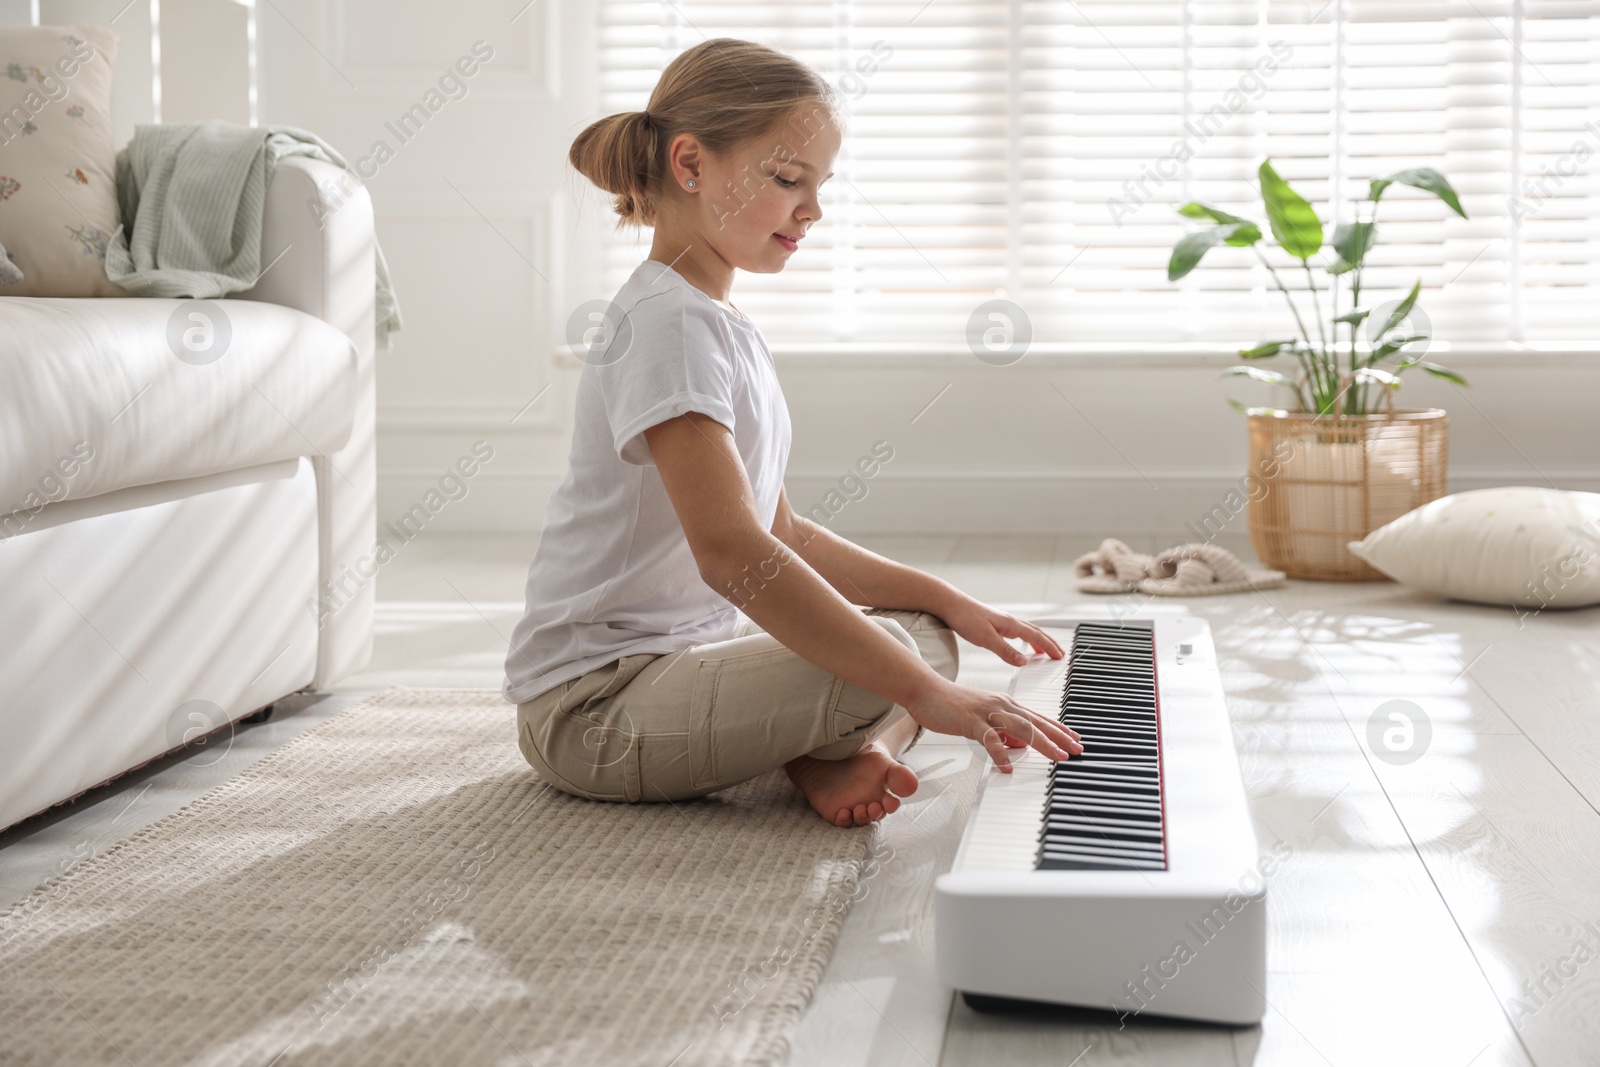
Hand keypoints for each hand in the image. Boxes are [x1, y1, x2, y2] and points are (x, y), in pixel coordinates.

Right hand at [905, 676, 1082, 771]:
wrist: (926, 690)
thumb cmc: (952, 705)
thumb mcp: (983, 719)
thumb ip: (1002, 731)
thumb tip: (1019, 746)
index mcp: (1005, 704)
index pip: (1038, 718)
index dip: (1058, 729)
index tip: (1076, 739)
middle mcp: (1001, 705)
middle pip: (1036, 722)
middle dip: (1059, 737)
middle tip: (1076, 749)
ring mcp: (987, 712)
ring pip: (1020, 728)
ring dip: (1042, 742)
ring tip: (1056, 756)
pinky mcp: (970, 720)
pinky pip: (989, 739)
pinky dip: (1000, 753)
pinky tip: (1007, 766)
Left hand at [935, 591, 1065, 667]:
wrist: (949, 604)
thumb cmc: (965, 618)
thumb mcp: (986, 639)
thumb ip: (1005, 651)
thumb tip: (1023, 662)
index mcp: (1011, 624)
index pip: (1036, 637)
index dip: (1049, 647)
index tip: (1060, 656)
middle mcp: (1010, 621)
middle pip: (1036, 632)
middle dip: (1049, 643)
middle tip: (1060, 654)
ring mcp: (1003, 621)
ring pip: (1028, 631)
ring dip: (1039, 641)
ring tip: (1045, 652)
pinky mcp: (995, 623)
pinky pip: (1017, 631)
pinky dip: (1026, 638)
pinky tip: (1022, 644)